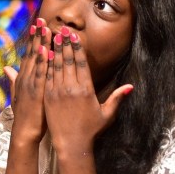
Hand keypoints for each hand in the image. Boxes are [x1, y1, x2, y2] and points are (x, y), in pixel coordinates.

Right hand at [3, 18, 51, 145]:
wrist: (25, 132)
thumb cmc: (27, 115)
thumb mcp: (19, 95)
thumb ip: (14, 80)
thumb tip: (7, 67)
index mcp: (24, 78)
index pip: (29, 54)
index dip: (33, 39)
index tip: (37, 25)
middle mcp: (25, 78)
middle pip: (32, 53)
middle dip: (37, 35)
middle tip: (42, 19)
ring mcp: (30, 84)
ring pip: (36, 60)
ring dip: (41, 43)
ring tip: (45, 28)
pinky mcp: (36, 92)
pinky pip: (41, 74)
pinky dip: (43, 62)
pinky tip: (47, 50)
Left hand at [44, 27, 132, 157]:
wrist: (71, 144)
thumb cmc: (90, 130)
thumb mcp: (107, 114)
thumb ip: (117, 98)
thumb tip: (130, 86)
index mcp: (86, 90)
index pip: (81, 63)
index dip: (77, 47)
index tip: (75, 36)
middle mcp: (71, 88)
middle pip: (68, 60)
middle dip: (65, 43)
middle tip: (62, 29)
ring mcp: (57, 92)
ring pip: (56, 66)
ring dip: (54, 49)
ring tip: (52, 36)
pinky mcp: (48, 98)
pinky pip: (46, 77)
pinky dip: (45, 64)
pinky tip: (43, 54)